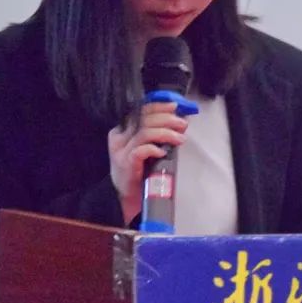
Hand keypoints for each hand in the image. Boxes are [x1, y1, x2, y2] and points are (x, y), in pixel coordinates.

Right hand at [108, 101, 186, 224]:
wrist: (128, 196)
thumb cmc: (140, 169)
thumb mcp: (147, 146)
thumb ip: (158, 132)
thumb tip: (180, 120)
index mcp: (122, 129)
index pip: (140, 110)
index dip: (159, 106)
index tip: (175, 106)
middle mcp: (119, 137)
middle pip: (144, 119)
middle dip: (166, 119)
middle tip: (182, 124)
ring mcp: (121, 150)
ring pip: (144, 133)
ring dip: (166, 133)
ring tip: (180, 138)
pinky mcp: (126, 163)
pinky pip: (141, 150)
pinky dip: (155, 148)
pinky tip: (164, 152)